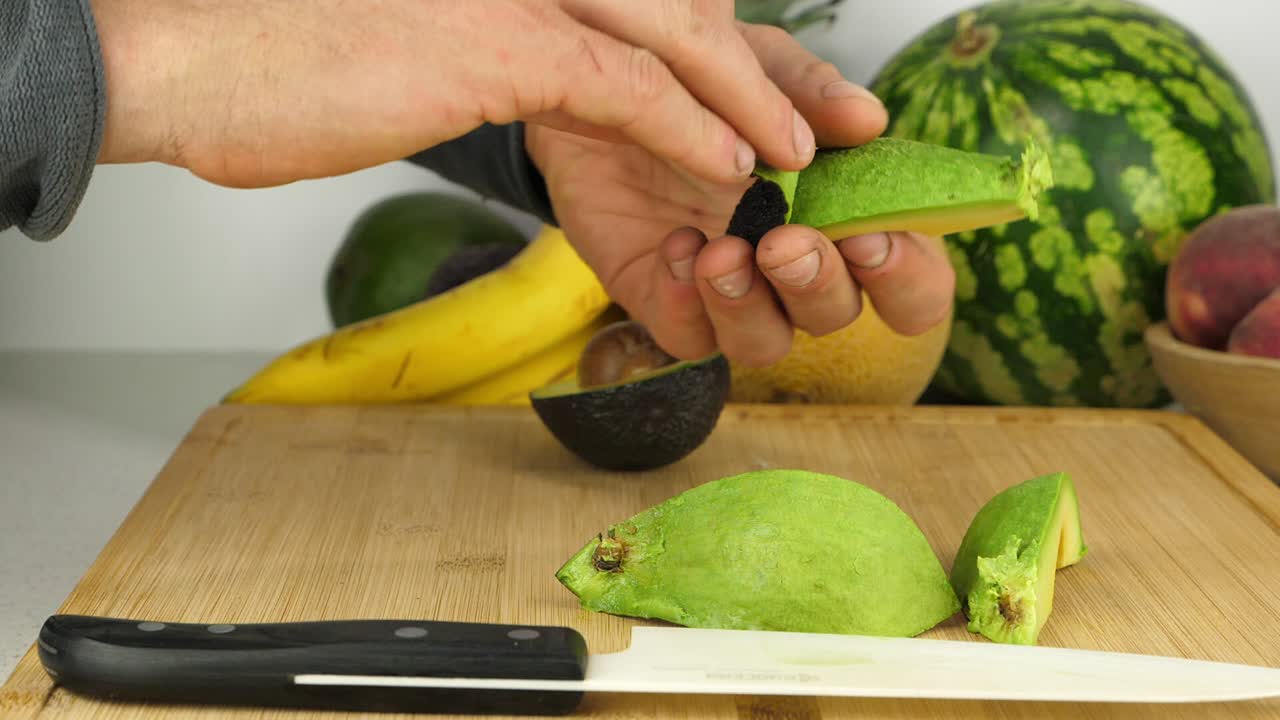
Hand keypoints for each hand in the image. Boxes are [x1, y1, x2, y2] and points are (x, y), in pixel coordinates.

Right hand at [91, 0, 818, 186]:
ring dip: (743, 94)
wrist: (188, 63)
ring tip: (792, 148)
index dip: (716, 41)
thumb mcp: (407, 44)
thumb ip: (481, 43)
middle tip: (814, 114)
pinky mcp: (497, 39)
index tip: (763, 88)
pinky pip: (626, 83)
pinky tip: (734, 160)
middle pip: (677, 2)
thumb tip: (520, 69)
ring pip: (669, 35)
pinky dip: (690, 123)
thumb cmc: (281, 63)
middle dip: (756, 61)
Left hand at [527, 24, 955, 366]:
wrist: (603, 88)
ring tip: (721, 252)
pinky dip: (686, 304)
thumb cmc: (705, 86)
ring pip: (764, 343)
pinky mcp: (667, 302)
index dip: (904, 275)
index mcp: (845, 218)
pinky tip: (677, 248)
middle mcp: (796, 269)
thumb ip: (812, 93)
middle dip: (817, 285)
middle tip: (784, 242)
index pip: (911, 283)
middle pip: (836, 315)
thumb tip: (869, 120)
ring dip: (750, 306)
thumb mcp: (760, 67)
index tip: (870, 237)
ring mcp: (732, 293)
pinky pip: (688, 336)